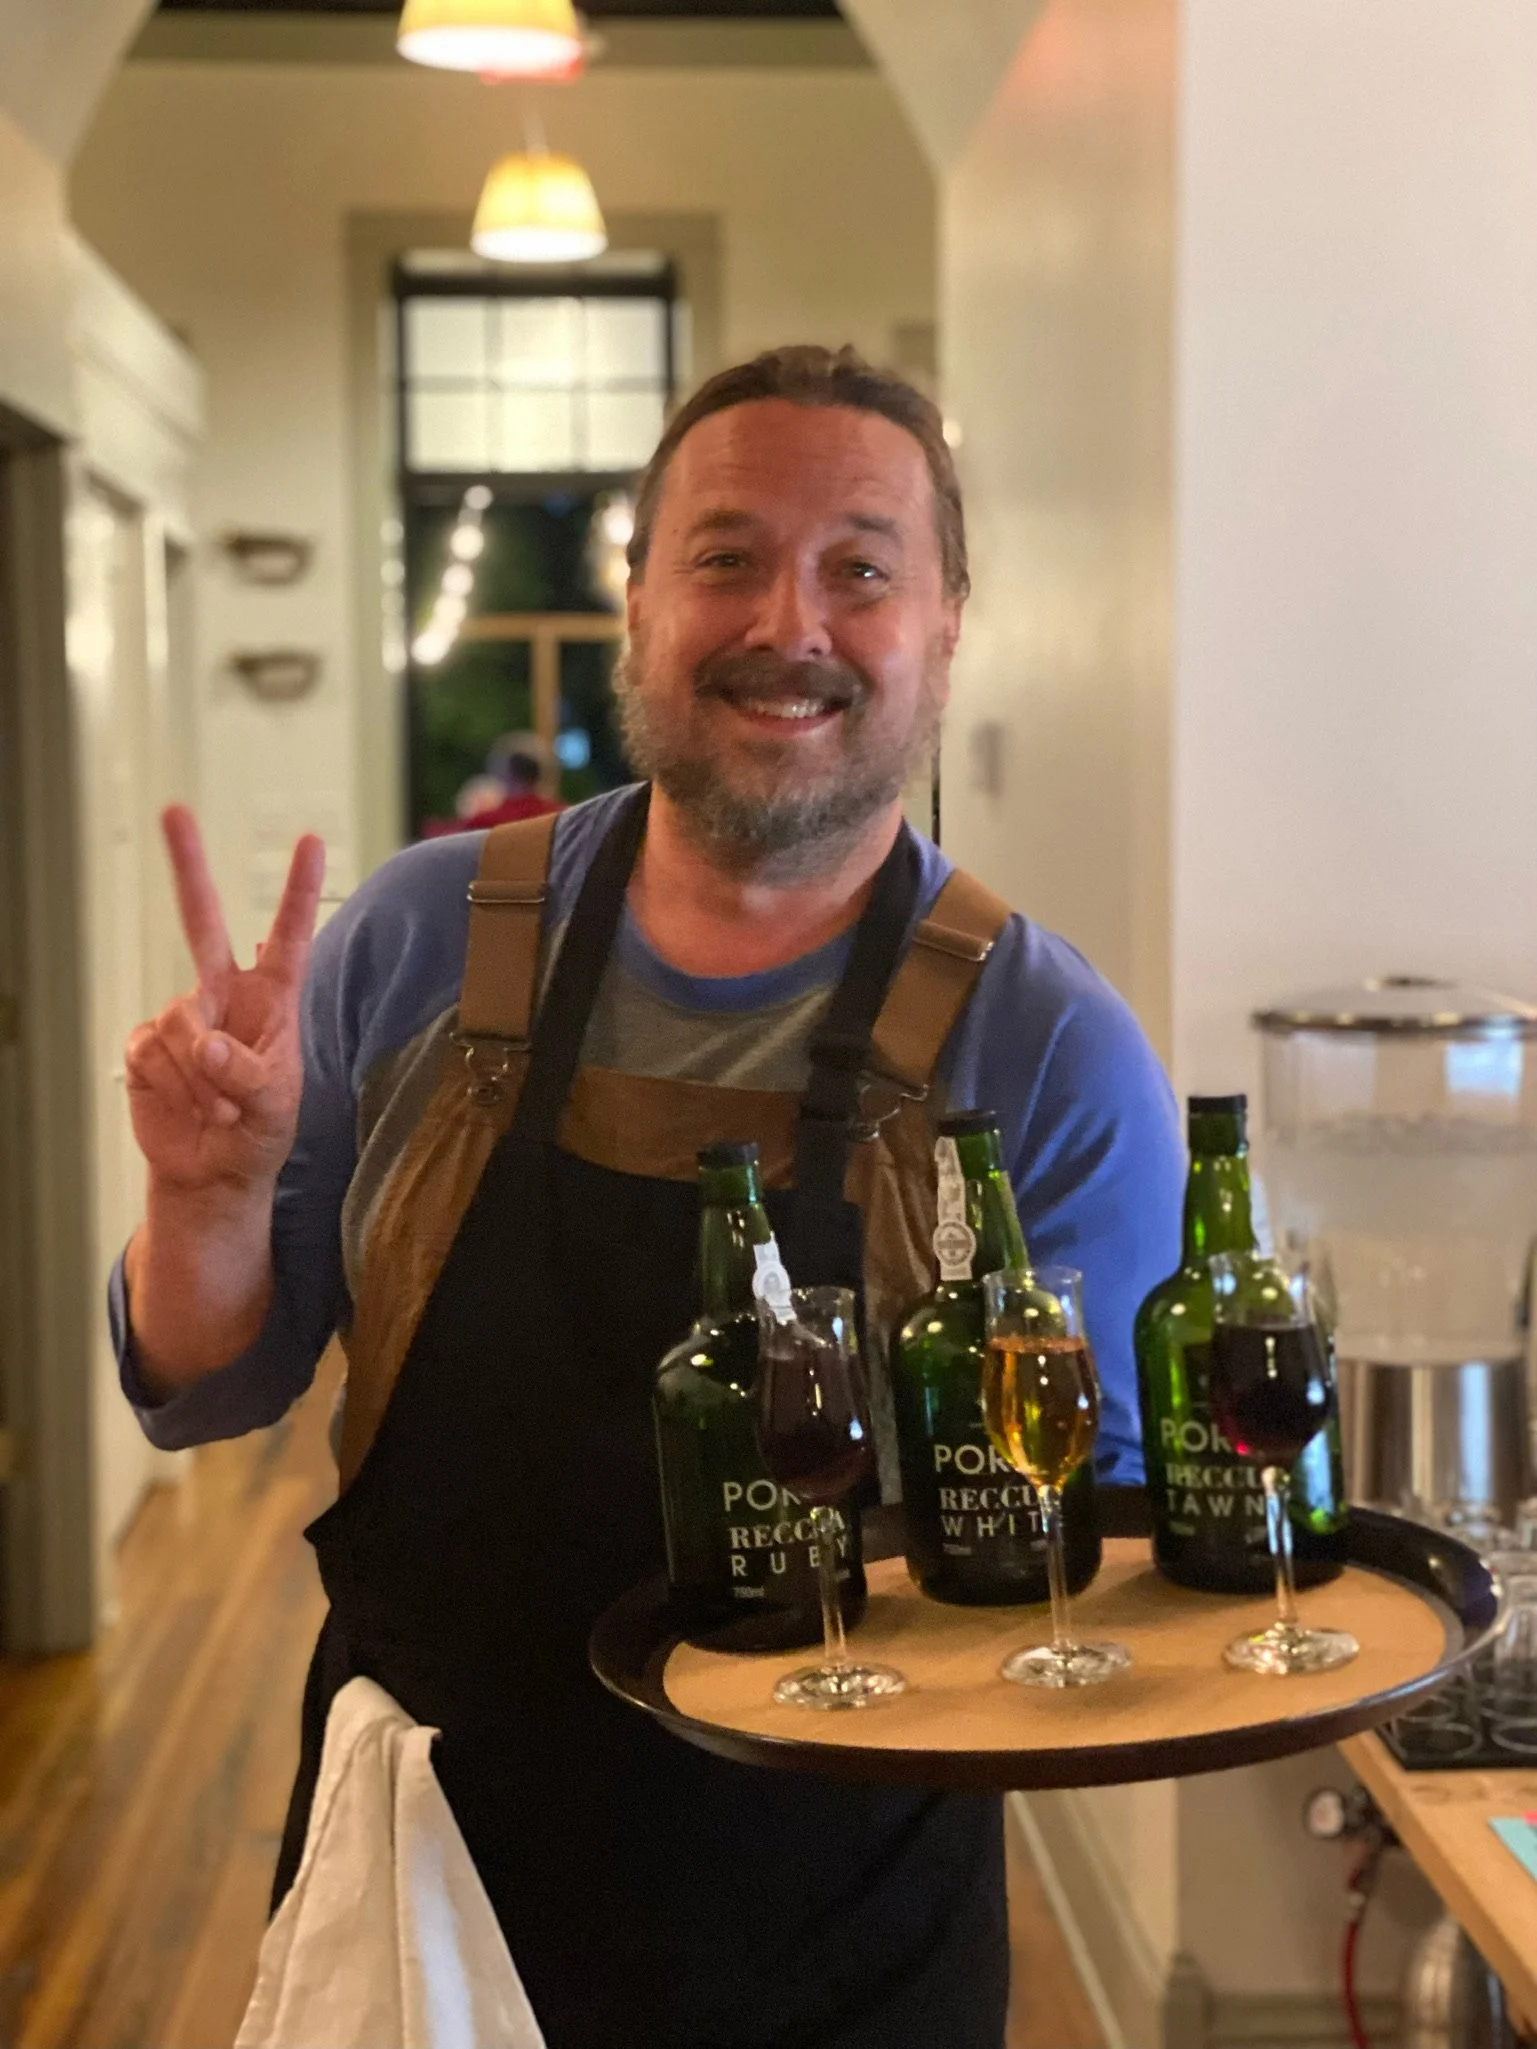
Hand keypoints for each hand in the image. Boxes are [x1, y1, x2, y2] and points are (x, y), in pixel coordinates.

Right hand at [126, 807, 325, 1197]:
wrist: (214, 1170)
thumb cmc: (259, 1130)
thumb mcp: (274, 1107)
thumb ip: (246, 1073)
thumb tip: (204, 1041)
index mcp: (273, 997)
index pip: (287, 936)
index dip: (298, 890)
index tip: (311, 839)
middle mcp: (225, 994)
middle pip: (202, 921)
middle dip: (187, 866)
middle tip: (173, 811)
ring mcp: (183, 1015)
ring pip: (184, 1021)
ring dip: (203, 1075)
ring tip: (220, 1108)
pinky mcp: (148, 1043)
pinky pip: (155, 1052)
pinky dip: (175, 1086)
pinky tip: (190, 1106)